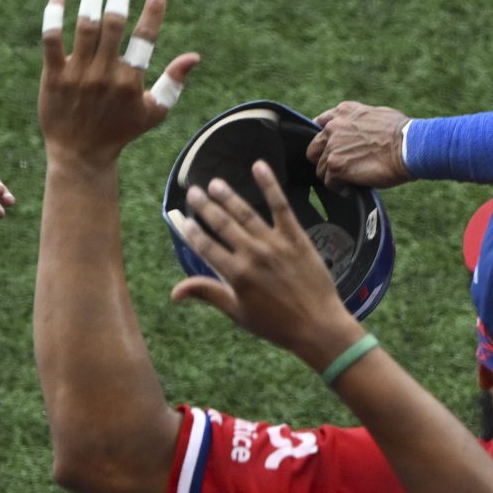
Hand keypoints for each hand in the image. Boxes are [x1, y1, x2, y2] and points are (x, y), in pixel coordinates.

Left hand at [40, 0, 200, 165]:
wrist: (80, 155)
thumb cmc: (121, 131)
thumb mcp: (155, 111)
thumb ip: (174, 83)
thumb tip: (194, 57)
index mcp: (130, 82)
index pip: (145, 40)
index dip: (153, 12)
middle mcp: (104, 75)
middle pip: (113, 26)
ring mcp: (77, 74)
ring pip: (85, 27)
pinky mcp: (53, 76)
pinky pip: (51, 40)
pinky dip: (54, 16)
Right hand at [166, 159, 363, 368]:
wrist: (318, 325)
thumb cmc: (276, 324)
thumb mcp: (238, 312)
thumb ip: (208, 293)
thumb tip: (174, 291)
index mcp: (235, 274)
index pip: (205, 246)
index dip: (192, 232)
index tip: (182, 219)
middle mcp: (252, 254)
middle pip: (222, 224)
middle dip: (205, 207)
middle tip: (193, 191)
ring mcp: (275, 243)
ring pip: (246, 213)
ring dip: (228, 196)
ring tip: (214, 183)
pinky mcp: (296, 237)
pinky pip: (281, 206)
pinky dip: (269, 185)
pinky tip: (258, 167)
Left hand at [309, 101, 414, 188]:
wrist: (410, 146)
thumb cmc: (403, 132)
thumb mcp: (377, 114)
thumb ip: (358, 121)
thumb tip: (358, 133)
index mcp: (343, 112)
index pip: (319, 125)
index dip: (325, 140)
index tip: (331, 149)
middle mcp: (333, 127)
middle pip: (313, 150)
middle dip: (324, 160)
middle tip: (341, 168)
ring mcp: (332, 147)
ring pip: (321, 169)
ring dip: (334, 176)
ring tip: (352, 180)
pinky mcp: (337, 166)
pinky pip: (330, 182)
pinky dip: (340, 188)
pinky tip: (353, 187)